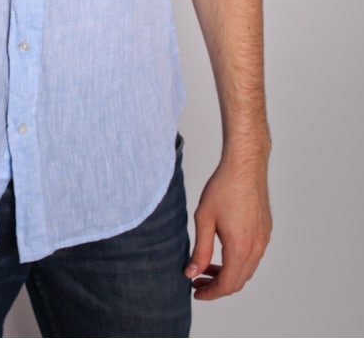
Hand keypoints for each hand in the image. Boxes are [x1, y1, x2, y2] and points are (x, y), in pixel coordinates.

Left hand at [185, 152, 271, 299]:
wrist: (245, 165)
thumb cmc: (224, 187)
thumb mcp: (204, 219)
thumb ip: (200, 250)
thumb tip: (192, 273)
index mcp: (240, 248)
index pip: (227, 285)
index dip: (210, 292)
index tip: (195, 291)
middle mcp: (256, 247)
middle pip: (238, 281)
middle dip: (217, 285)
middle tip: (197, 280)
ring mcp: (263, 239)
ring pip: (247, 269)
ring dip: (228, 273)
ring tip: (207, 266)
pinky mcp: (265, 230)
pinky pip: (253, 256)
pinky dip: (238, 261)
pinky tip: (222, 251)